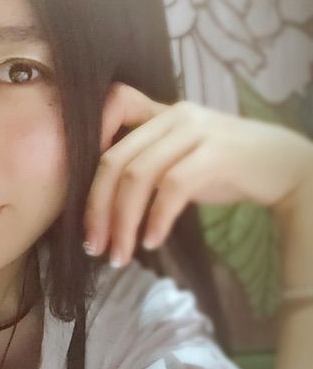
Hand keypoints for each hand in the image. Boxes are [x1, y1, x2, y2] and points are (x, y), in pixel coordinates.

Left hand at [83, 82, 312, 267]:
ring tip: (119, 255)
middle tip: (93, 245)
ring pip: (138, 177)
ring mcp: (195, 132)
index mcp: (158, 113)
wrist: (286, 167)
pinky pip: (172, 188)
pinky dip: (156, 220)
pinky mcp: (215, 155)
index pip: (111, 115)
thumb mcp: (179, 155)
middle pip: (115, 161)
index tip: (82, 200)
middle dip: (97, 208)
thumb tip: (101, 201)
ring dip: (122, 222)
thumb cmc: (225, 166)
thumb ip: (146, 163)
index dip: (87, 150)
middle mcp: (173, 115)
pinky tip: (151, 242)